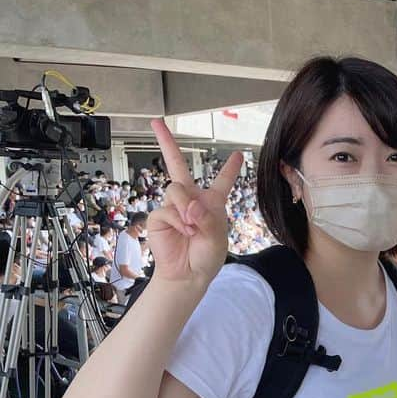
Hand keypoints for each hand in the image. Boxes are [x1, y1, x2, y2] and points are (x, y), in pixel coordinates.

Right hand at [146, 119, 241, 285]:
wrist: (189, 274)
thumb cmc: (207, 256)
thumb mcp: (216, 236)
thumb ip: (206, 218)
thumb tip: (190, 207)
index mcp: (211, 203)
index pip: (222, 180)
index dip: (230, 167)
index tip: (238, 154)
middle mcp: (191, 200)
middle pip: (177, 165)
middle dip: (166, 142)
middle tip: (157, 123)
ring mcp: (173, 207)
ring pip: (176, 189)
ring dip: (186, 208)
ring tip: (192, 227)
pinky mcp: (159, 217)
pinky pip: (166, 210)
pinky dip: (178, 221)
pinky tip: (184, 232)